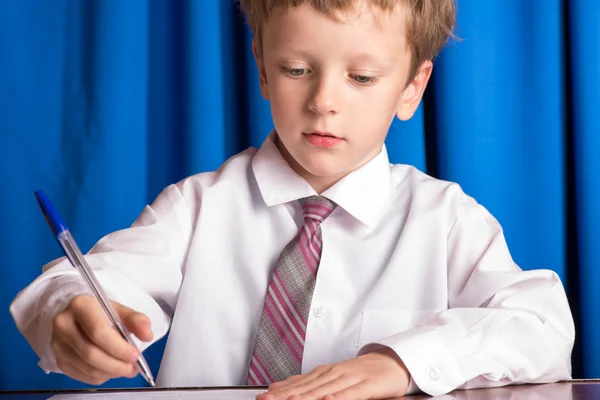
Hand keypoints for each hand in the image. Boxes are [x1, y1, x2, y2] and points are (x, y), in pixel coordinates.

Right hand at [50, 295, 152, 384]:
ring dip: (109, 372)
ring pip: (86, 366)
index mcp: (81, 305)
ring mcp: (57, 343)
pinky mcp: (58, 358)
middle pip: (91, 353)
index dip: (118, 347)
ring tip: (125, 369)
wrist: (76, 315)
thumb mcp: (119, 310)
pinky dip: (99, 377)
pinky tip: (110, 371)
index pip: (99, 331)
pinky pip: (80, 374)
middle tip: (132, 368)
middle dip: (116, 365)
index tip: (135, 355)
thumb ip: (136, 320)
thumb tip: (147, 335)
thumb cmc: (100, 312)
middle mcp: (64, 324)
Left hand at [257, 347, 409, 399]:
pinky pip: (351, 394)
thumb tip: (279, 386)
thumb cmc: (361, 372)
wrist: (392, 362)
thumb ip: (307, 382)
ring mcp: (350, 378)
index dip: (280, 392)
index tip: (263, 397)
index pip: (298, 384)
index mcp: (324, 372)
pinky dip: (338, 397)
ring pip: (325, 390)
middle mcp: (334, 373)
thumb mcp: (331, 375)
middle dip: (286, 396)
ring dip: (306, 397)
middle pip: (307, 387)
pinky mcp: (367, 385)